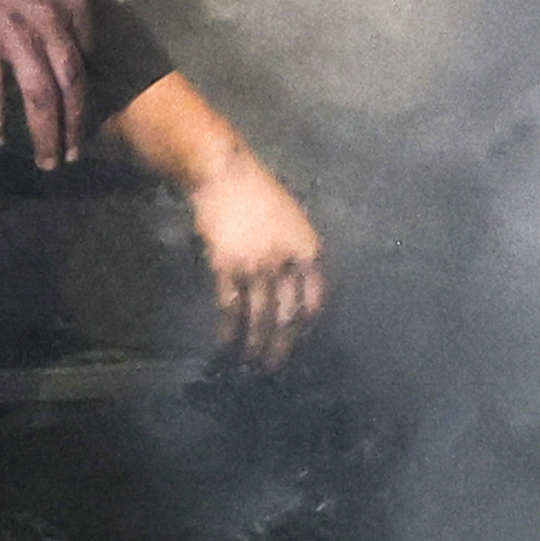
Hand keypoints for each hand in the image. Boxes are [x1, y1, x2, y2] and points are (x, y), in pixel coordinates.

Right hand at [0, 0, 94, 167]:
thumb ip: (60, 4)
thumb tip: (65, 41)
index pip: (89, 53)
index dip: (88, 88)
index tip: (85, 112)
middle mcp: (52, 17)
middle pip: (72, 83)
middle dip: (76, 125)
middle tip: (74, 153)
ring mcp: (16, 30)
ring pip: (40, 94)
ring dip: (45, 133)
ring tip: (46, 160)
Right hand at [114, 69, 328, 363]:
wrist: (225, 175)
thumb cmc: (262, 196)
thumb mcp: (295, 222)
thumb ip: (300, 256)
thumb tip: (299, 293)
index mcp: (309, 251)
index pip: (313, 301)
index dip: (306, 328)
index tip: (299, 342)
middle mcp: (286, 262)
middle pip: (287, 315)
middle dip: (282, 345)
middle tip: (275, 365)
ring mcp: (257, 265)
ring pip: (259, 316)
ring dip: (255, 344)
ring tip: (251, 361)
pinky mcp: (227, 266)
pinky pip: (231, 305)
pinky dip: (228, 328)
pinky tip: (226, 341)